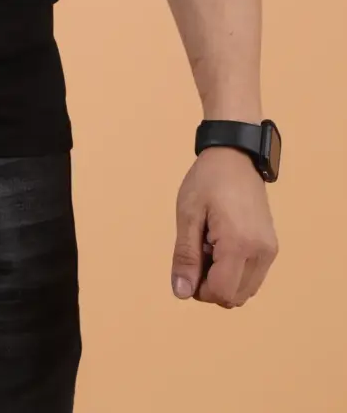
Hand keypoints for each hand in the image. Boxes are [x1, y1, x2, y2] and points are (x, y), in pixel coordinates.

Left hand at [171, 146, 278, 306]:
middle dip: (211, 285)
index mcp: (239, 244)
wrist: (236, 156)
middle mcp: (261, 253)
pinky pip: (253, 277)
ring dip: (224, 280)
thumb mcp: (188, 214)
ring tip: (210, 246)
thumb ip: (185, 256)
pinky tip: (222, 245)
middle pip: (234, 297)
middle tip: (198, 251)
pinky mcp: (271, 247)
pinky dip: (235, 272)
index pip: (222, 293)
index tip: (189, 264)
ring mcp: (269, 251)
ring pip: (245, 291)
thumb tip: (181, 293)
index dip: (200, 289)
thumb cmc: (207, 180)